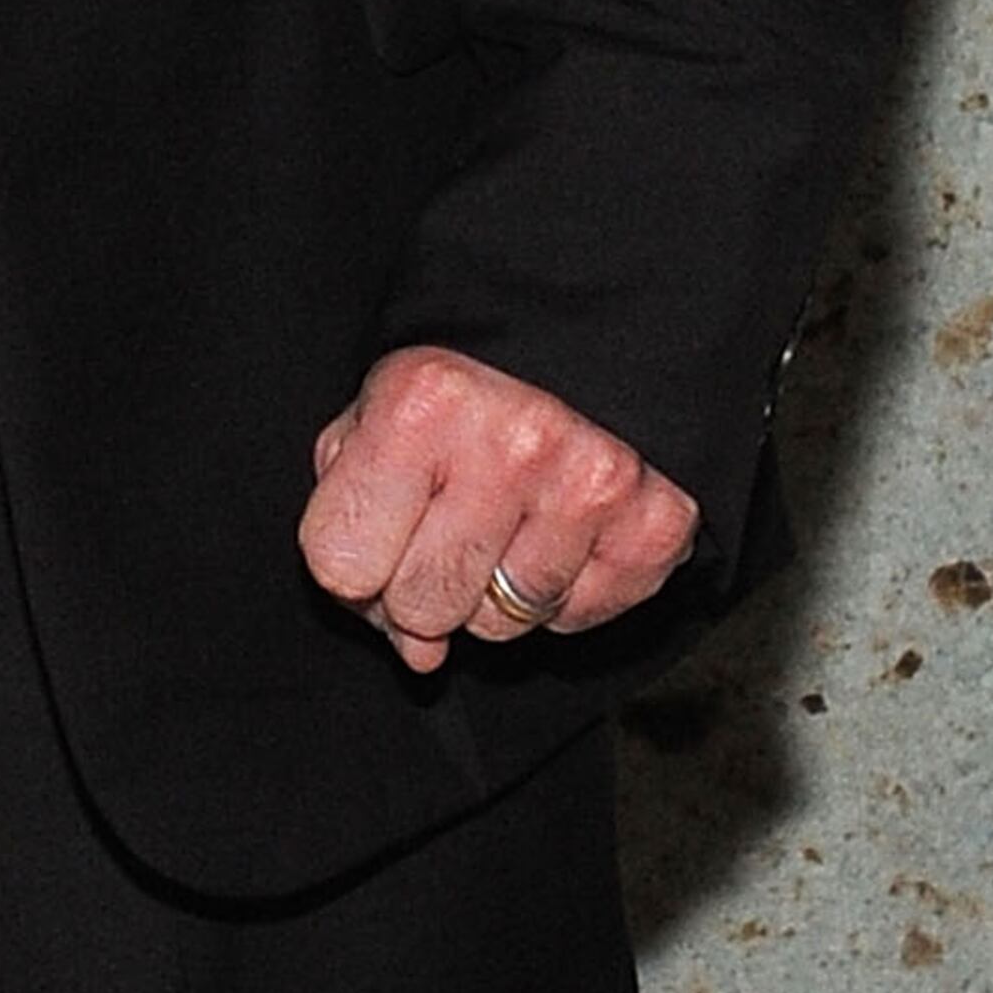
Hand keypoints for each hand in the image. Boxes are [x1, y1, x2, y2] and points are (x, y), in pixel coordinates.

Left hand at [299, 351, 696, 675]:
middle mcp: (510, 443)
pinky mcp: (654, 525)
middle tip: (447, 521)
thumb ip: (357, 533)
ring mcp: (591, 486)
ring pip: (500, 625)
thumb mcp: (374, 421)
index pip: (338, 564)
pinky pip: (572, 620)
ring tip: (505, 517)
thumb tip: (418, 654)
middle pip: (421, 606)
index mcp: (421, 404)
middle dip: (421, 582)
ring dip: (493, 591)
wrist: (582, 338)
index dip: (350, 562)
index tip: (376, 526)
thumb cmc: (458, 394)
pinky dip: (558, 592)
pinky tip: (557, 529)